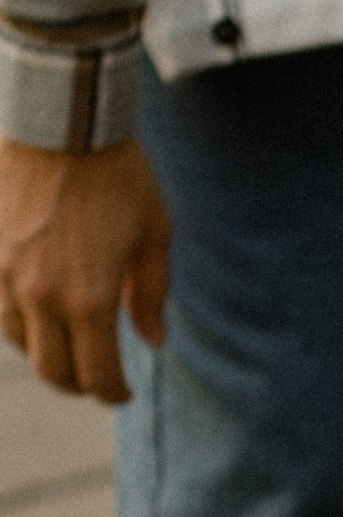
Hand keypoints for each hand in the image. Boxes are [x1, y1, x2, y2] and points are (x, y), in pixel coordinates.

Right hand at [0, 137, 170, 404]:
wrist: (61, 122)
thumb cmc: (118, 175)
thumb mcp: (154, 234)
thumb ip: (152, 294)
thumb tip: (154, 340)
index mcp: (89, 298)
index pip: (96, 375)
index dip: (112, 394)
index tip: (122, 394)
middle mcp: (41, 296)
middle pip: (53, 371)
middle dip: (78, 385)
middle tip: (96, 380)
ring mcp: (5, 277)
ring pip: (18, 344)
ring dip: (45, 354)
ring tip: (67, 348)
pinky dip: (17, 325)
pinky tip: (37, 317)